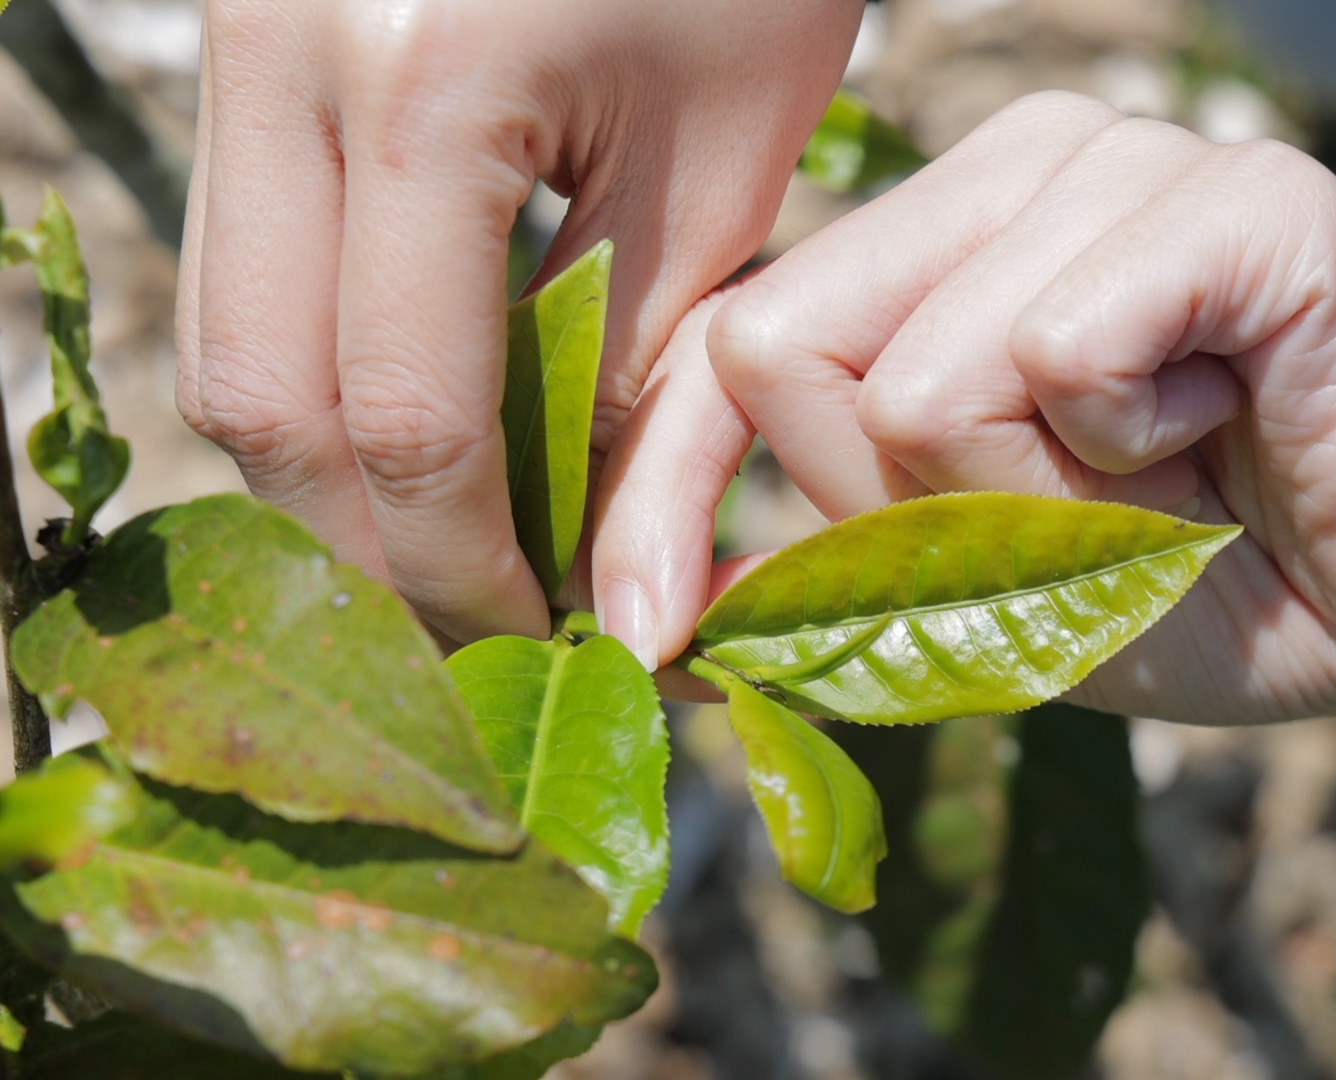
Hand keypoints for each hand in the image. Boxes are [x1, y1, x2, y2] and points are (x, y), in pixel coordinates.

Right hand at [175, 0, 862, 642]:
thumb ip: (641, 381)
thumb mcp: (721, 170)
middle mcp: (282, 56)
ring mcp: (236, 37)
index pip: (402, 414)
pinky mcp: (241, 40)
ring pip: (225, 337)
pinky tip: (417, 429)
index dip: (463, 566)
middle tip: (480, 626)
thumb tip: (597, 578)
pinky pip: (242, 260)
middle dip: (370, 548)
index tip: (539, 640)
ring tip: (451, 549)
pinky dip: (319, 371)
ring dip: (331, 473)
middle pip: (260, 398)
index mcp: (425, 84)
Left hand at [597, 92, 1335, 721]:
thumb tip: (673, 612)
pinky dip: (1134, 451)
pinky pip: (1061, 352)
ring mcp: (1125, 159)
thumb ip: (851, 565)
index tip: (658, 635)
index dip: (684, 492)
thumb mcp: (999, 599)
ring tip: (1179, 465)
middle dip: (926, 510)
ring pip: (929, 372)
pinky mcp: (1231, 199)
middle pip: (801, 354)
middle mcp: (1021, 164)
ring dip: (1052, 496)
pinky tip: (1231, 420)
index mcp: (953, 240)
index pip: (741, 341)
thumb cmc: (1233, 576)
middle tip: (1089, 515)